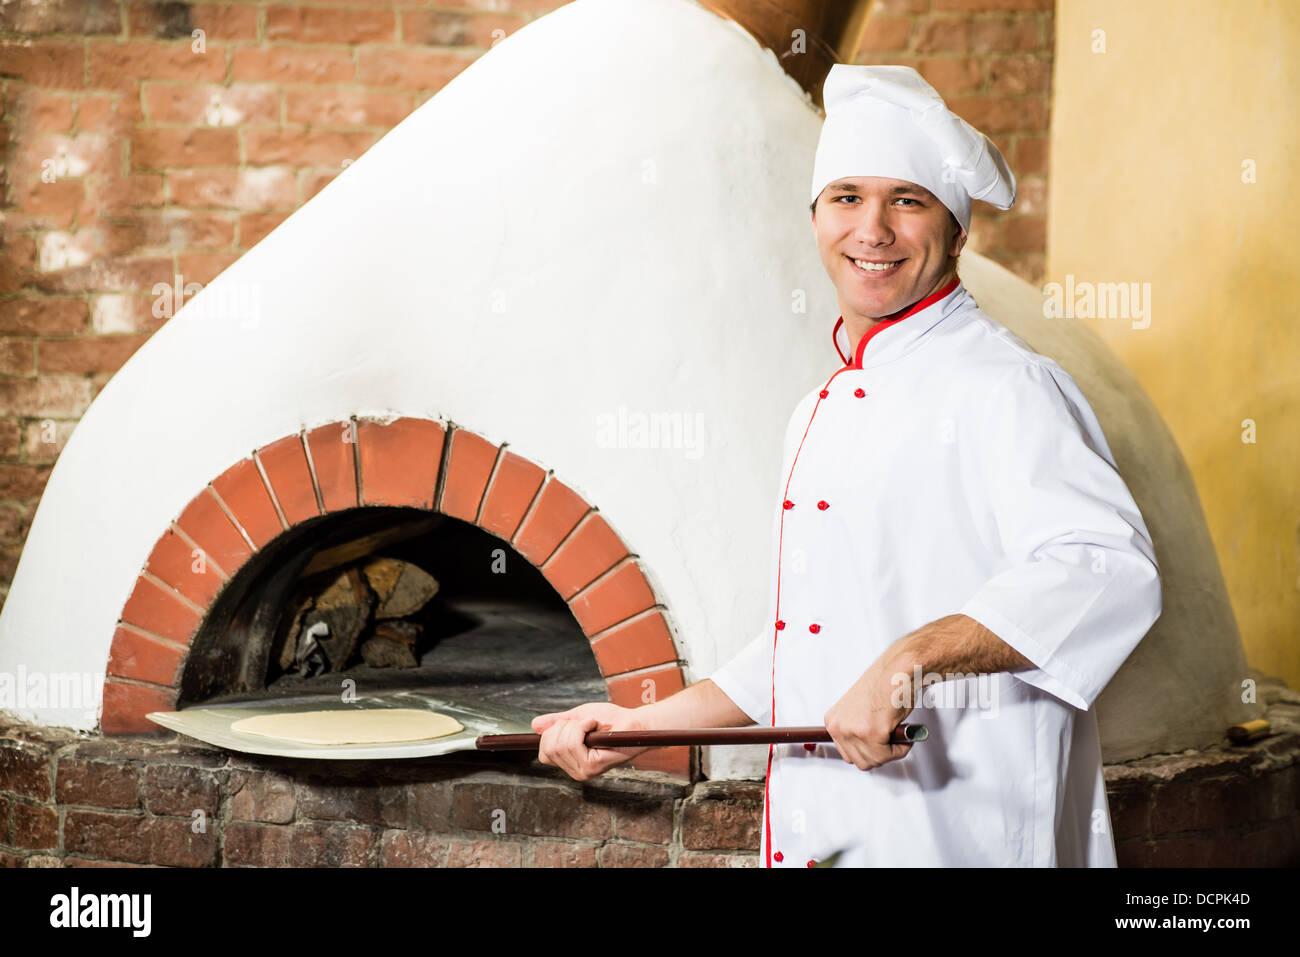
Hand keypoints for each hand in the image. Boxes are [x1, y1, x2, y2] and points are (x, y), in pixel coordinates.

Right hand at [531, 702, 647, 781]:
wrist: (635, 723)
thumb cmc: (611, 720)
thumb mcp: (577, 718)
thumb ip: (556, 723)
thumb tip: (534, 725)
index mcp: (571, 763)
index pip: (544, 752)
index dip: (551, 733)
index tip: (570, 723)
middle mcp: (576, 772)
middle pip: (549, 747)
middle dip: (562, 727)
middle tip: (583, 722)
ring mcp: (584, 772)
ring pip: (560, 744)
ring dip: (575, 725)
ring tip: (591, 724)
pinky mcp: (593, 766)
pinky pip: (574, 742)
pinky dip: (582, 726)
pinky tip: (594, 725)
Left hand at [823, 654, 914, 770]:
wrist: (896, 671)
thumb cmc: (883, 685)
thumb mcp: (858, 711)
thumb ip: (855, 730)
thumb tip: (862, 748)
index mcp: (833, 721)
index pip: (846, 753)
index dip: (866, 751)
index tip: (877, 748)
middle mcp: (839, 727)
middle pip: (858, 761)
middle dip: (879, 754)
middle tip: (891, 740)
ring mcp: (854, 732)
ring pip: (874, 761)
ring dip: (891, 752)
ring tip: (897, 734)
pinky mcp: (872, 735)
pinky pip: (888, 755)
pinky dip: (901, 748)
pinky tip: (903, 733)